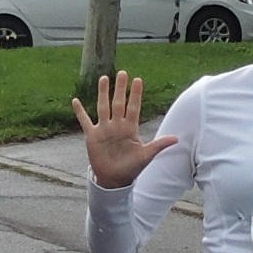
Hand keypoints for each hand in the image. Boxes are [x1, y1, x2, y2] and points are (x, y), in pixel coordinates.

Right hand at [73, 71, 175, 189]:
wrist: (114, 179)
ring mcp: (104, 129)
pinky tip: (75, 101)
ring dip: (103, 93)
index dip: (135, 94)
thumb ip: (158, 145)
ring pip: (103, 107)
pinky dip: (80, 112)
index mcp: (130, 128)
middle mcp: (117, 125)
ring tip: (104, 78)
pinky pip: (84, 121)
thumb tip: (176, 139)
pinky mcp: (92, 136)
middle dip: (120, 88)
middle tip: (122, 73)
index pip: (133, 107)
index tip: (138, 80)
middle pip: (118, 103)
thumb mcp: (146, 156)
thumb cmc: (131, 168)